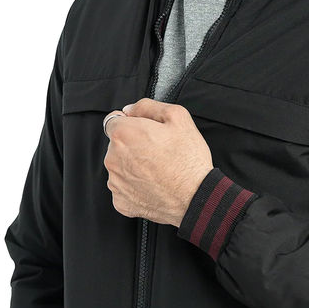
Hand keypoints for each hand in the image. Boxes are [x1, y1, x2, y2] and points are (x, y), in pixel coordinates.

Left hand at [102, 98, 212, 226]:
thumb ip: (147, 106)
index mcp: (123, 134)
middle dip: (132, 146)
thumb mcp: (177, 116)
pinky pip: (123, 189)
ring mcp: (115, 182)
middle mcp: (113, 158)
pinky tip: (152, 185)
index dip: (130, 124)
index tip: (143, 132)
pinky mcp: (120, 202)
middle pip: (116, 146)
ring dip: (132, 167)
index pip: (113, 121)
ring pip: (120, 168)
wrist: (195, 197)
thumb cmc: (188, 159)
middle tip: (157, 152)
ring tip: (157, 170)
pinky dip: (135, 187)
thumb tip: (130, 109)